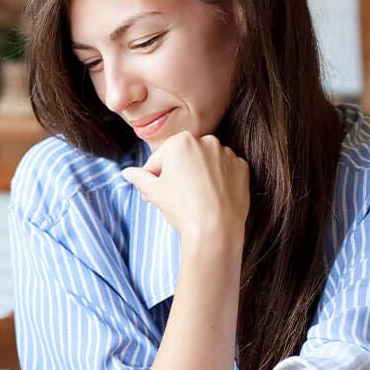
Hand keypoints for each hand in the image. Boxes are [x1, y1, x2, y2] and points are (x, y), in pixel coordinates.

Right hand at [121, 131, 248, 244]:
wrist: (215, 229)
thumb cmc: (182, 208)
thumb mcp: (154, 192)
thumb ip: (139, 178)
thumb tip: (127, 173)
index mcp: (181, 141)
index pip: (159, 159)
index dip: (153, 178)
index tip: (155, 193)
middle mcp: (206, 140)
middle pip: (183, 158)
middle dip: (177, 174)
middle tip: (174, 198)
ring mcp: (227, 153)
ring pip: (205, 164)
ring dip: (198, 176)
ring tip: (194, 199)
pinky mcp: (242, 167)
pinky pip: (225, 171)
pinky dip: (218, 181)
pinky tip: (212, 198)